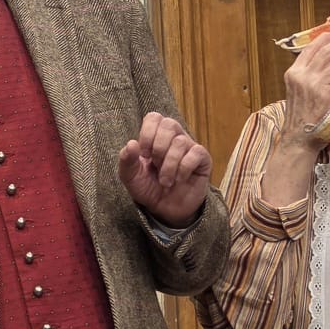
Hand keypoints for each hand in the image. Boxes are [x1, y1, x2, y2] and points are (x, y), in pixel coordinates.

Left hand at [118, 112, 211, 226]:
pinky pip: (196, 153)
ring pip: (180, 142)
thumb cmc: (149, 189)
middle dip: (158, 147)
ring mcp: (189, 147)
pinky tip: (179, 179)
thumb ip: (126, 160)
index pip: (154, 117)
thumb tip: (131, 143)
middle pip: (169, 124)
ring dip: (169, 165)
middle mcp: (174, 138)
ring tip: (165, 181)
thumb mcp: (131, 177)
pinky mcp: (203, 159)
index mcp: (156, 136)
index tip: (144, 154)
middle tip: (155, 165)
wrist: (166, 210)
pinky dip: (183, 168)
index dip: (147, 133)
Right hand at [281, 27, 329, 147]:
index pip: (311, 48)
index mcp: (294, 73)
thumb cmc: (301, 118)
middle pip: (329, 50)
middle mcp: (303, 75)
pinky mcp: (327, 96)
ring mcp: (315, 85)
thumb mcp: (296, 92)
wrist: (298, 139)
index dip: (326, 38)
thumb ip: (307, 76)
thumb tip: (328, 62)